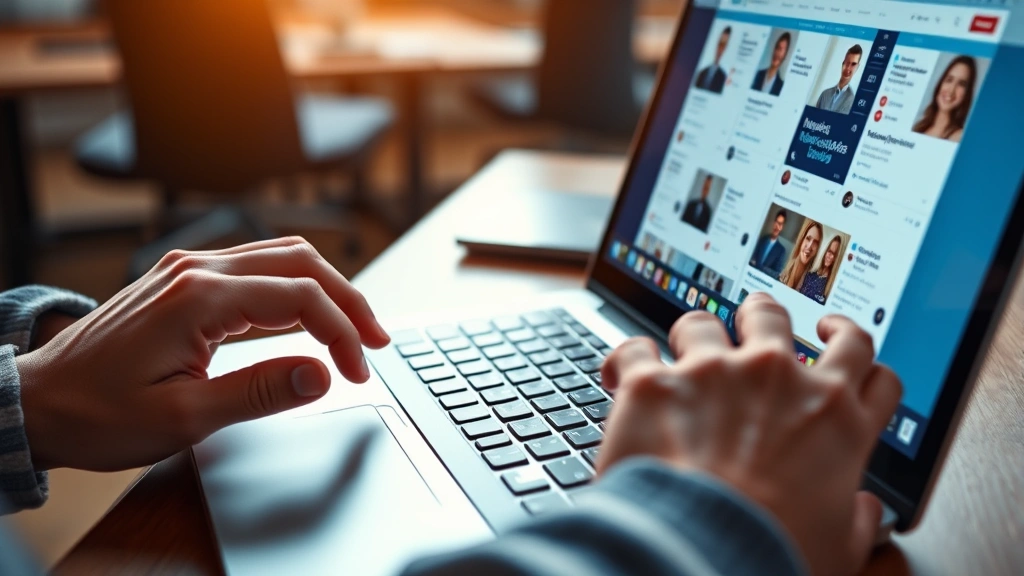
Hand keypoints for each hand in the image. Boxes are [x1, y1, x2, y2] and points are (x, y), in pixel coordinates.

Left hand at [17, 237, 389, 471]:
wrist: (39, 402)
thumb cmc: (99, 413)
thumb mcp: (182, 417)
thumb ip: (258, 392)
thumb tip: (320, 374)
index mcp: (198, 298)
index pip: (299, 297)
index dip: (341, 333)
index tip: (358, 370)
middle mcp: (196, 269)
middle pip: (300, 262)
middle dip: (348, 300)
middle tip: (376, 342)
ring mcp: (188, 269)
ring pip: (281, 256)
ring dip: (325, 288)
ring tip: (354, 327)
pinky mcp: (184, 279)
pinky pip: (255, 267)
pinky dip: (294, 287)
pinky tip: (308, 314)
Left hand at [597, 293, 900, 575]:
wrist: (702, 551)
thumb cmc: (772, 552)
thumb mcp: (840, 547)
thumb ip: (859, 521)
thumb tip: (867, 512)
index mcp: (835, 420)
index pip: (866, 365)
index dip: (852, 348)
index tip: (836, 342)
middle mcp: (778, 381)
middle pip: (780, 317)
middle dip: (767, 315)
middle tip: (759, 322)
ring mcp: (714, 373)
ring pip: (707, 320)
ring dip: (696, 332)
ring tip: (687, 346)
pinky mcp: (654, 382)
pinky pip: (635, 348)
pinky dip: (629, 359)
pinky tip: (623, 372)